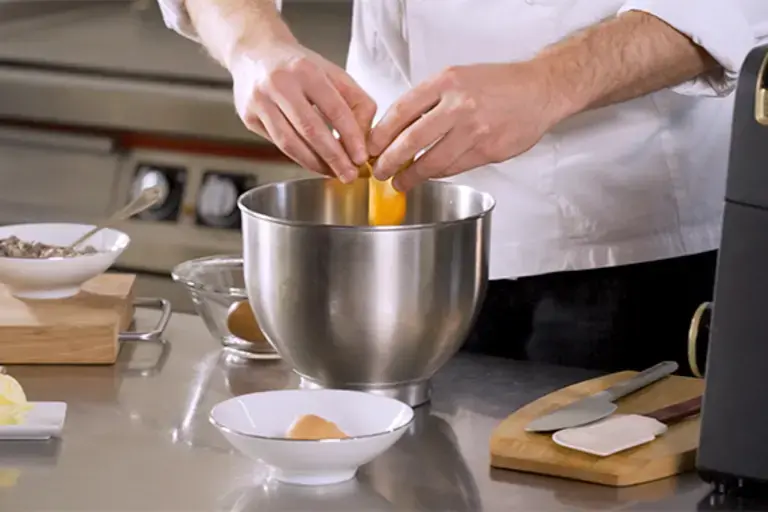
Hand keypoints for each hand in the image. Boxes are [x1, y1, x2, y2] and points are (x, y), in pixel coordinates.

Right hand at [230, 41, 375, 181]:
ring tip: (332, 173)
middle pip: (311, 129)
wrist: (254, 52)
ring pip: (290, 142)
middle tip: (349, 175)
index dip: (350, 136)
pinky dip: (298, 157)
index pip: (334, 108)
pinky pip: (277, 144)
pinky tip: (313, 163)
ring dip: (314, 163)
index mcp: (306, 70)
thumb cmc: (299, 67)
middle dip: (333, 157)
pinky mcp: (248, 116)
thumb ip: (356, 102)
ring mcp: (260, 101)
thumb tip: (363, 139)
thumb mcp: (332, 73)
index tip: (361, 157)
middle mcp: (280, 84)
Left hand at [368, 62, 568, 190]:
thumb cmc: (498, 84)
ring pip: (433, 162)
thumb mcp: (458, 77)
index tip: (371, 147)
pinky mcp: (488, 151)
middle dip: (389, 161)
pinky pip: (454, 168)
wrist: (539, 90)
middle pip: (411, 140)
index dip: (381, 134)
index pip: (401, 111)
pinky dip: (438, 174)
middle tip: (379, 171)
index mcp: (447, 82)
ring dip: (412, 175)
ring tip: (401, 181)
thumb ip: (429, 100)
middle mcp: (459, 105)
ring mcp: (475, 130)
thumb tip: (397, 128)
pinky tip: (429, 175)